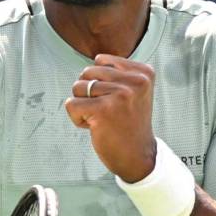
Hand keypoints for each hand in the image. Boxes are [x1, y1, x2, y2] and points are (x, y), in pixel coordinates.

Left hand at [64, 54, 156, 182]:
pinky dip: (77, 118)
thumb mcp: (134, 90)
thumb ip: (118, 71)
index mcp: (143, 72)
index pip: (101, 61)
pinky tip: (94, 127)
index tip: (116, 100)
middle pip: (87, 73)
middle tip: (107, 112)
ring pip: (78, 87)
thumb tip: (96, 59)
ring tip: (102, 119)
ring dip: (83, 106)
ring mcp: (121, 95)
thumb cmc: (128, 122)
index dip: (100, 81)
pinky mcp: (104, 110)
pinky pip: (71, 104)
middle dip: (88, 93)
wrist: (137, 156)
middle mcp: (135, 81)